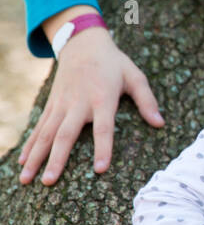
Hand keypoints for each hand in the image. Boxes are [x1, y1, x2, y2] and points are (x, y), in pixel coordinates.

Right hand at [19, 31, 163, 183]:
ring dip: (36, 157)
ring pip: (46, 134)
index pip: (103, 128)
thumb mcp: (134, 76)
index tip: (100, 169)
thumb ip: (147, 100)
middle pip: (65, 135)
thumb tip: (160, 124)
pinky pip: (39, 127)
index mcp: (102, 98)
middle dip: (56, 159)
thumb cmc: (113, 63)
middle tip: (49, 182)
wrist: (83, 43)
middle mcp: (78, 103)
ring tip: (25, 180)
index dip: (103, 148)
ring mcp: (62, 104)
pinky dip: (30, 145)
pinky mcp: (52, 104)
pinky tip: (23, 162)